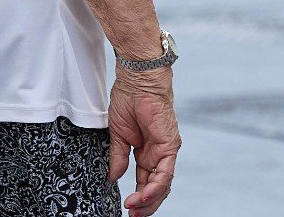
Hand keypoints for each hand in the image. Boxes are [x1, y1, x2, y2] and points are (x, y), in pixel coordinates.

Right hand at [108, 68, 180, 215]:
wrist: (137, 80)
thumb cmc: (128, 99)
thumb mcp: (118, 134)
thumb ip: (118, 157)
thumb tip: (114, 177)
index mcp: (147, 151)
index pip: (145, 181)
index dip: (138, 196)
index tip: (127, 208)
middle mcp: (159, 153)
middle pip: (156, 187)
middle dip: (145, 204)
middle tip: (132, 215)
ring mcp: (166, 150)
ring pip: (163, 184)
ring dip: (149, 199)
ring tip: (134, 208)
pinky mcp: (170, 145)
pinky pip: (164, 172)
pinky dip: (154, 186)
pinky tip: (142, 195)